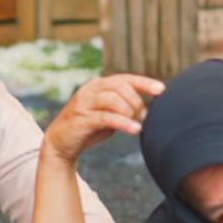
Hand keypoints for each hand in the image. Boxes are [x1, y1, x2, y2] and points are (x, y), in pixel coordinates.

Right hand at [44, 73, 165, 164]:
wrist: (61, 144)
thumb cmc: (89, 128)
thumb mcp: (109, 114)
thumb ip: (124, 108)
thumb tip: (149, 109)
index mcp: (98, 86)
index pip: (124, 79)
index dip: (144, 82)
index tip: (162, 89)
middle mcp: (90, 90)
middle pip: (120, 86)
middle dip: (136, 100)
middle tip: (144, 116)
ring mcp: (84, 104)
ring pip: (112, 98)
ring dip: (130, 111)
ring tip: (138, 123)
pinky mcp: (81, 119)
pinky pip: (106, 117)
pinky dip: (123, 123)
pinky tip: (135, 129)